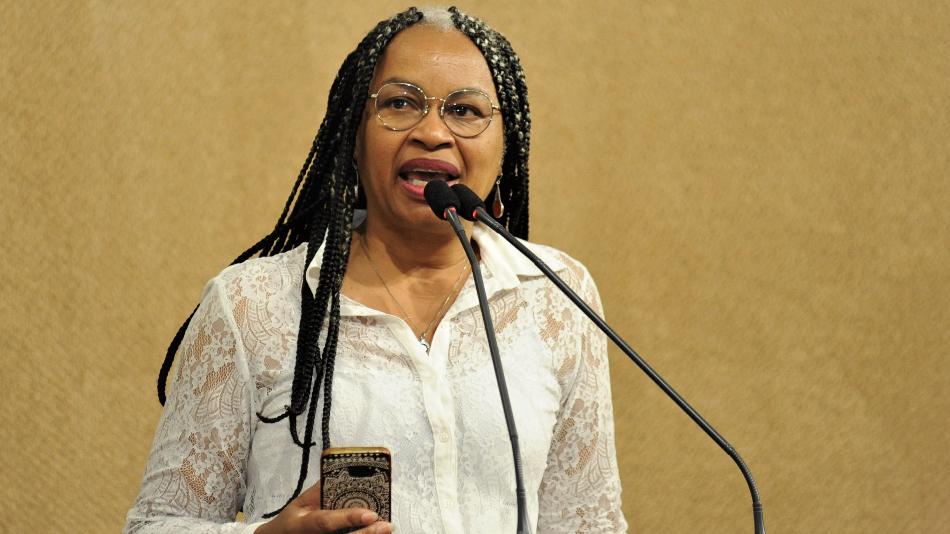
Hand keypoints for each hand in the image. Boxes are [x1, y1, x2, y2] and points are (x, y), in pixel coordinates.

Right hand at [255, 482, 392, 533]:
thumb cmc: (293, 520)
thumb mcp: (301, 502)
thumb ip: (320, 490)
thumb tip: (341, 472)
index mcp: (304, 524)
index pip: (327, 521)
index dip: (349, 518)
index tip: (370, 514)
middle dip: (367, 533)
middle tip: (386, 525)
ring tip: (387, 529)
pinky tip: (377, 533)